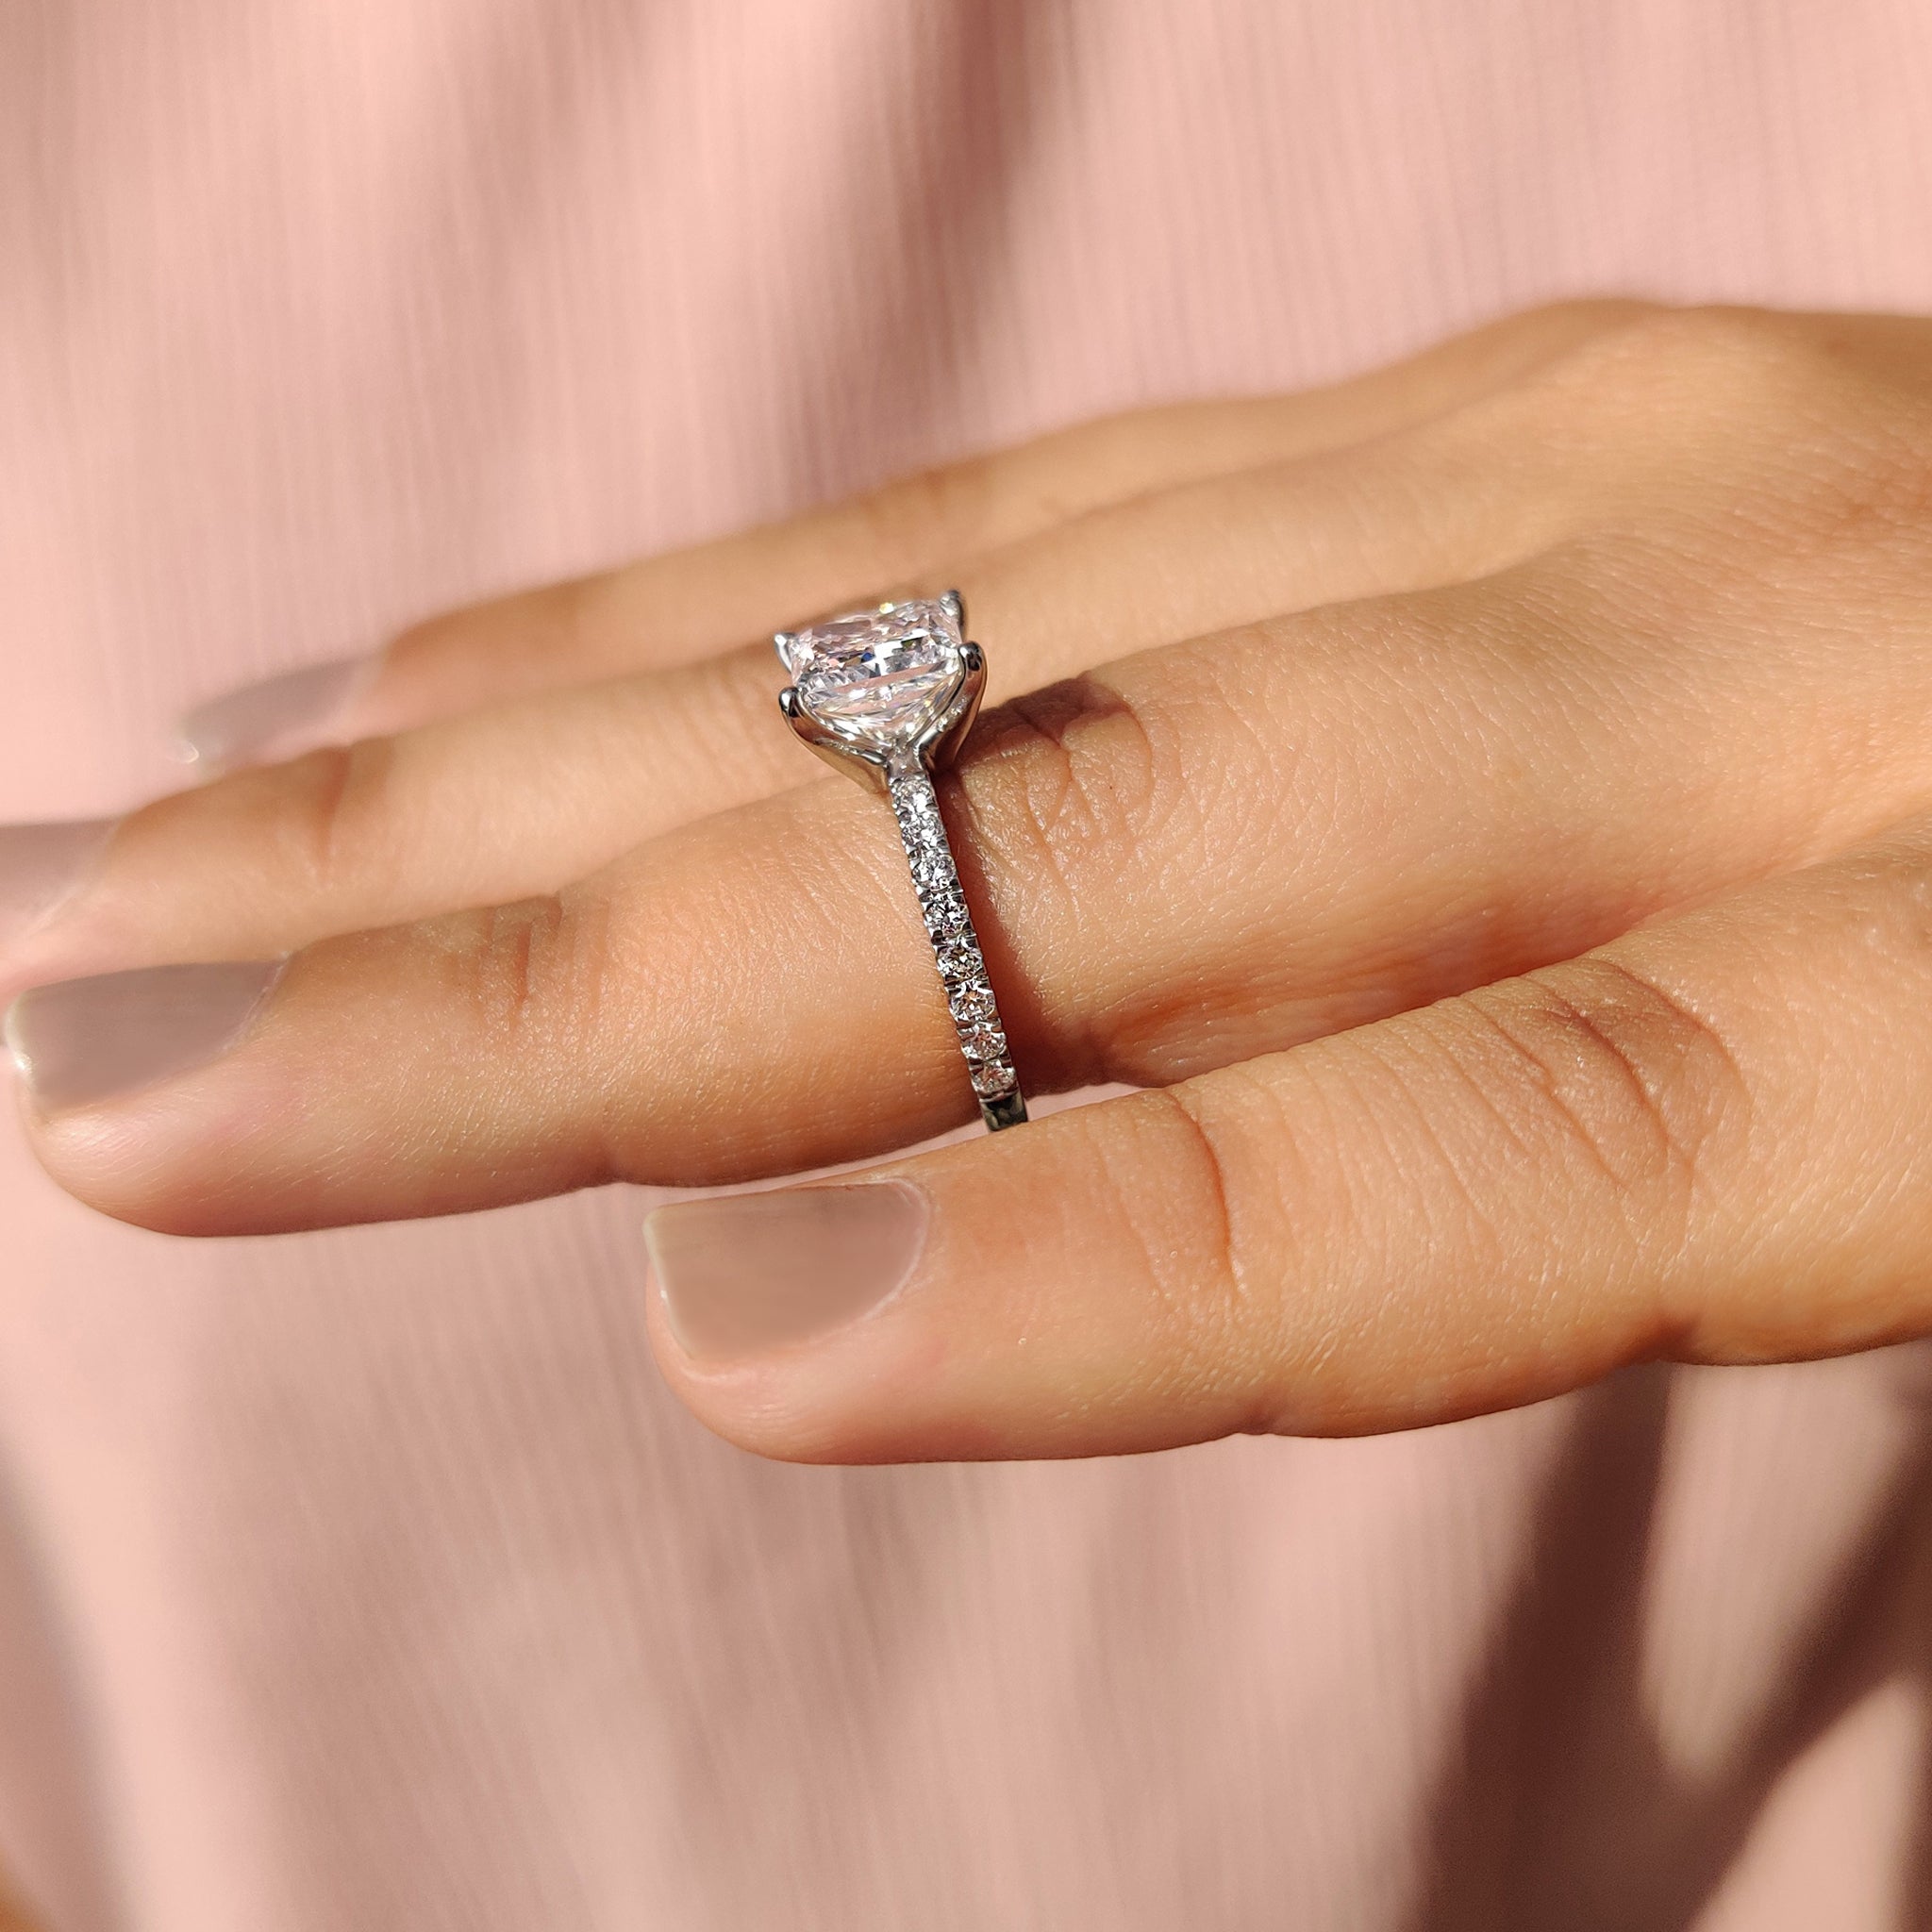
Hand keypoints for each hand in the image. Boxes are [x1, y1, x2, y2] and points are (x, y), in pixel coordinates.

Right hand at [7, 301, 1931, 1462]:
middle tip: (142, 1038)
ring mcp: (1572, 466)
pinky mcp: (1491, 389)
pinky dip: (731, 595)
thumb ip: (1543, 1204)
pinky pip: (1034, 502)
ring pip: (974, 632)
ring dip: (543, 756)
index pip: (1462, 1146)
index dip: (1093, 1267)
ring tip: (210, 839)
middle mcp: (1721, 652)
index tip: (719, 1347)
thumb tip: (957, 1246)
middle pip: (1096, 849)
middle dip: (592, 973)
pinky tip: (489, 655)